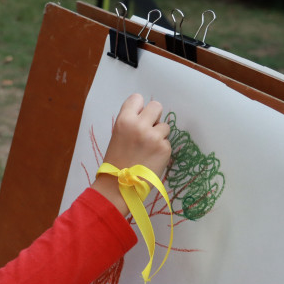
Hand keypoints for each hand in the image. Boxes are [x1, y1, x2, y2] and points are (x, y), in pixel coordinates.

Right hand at [92, 94, 171, 214]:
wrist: (120, 185)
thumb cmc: (116, 161)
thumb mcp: (118, 135)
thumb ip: (131, 122)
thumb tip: (147, 116)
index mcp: (124, 120)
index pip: (137, 98)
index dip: (139, 108)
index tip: (138, 118)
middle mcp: (139, 125)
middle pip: (156, 106)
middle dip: (154, 117)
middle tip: (149, 130)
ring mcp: (154, 137)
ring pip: (164, 126)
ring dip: (159, 135)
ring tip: (148, 149)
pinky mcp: (164, 148)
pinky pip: (167, 142)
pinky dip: (161, 149)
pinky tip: (152, 158)